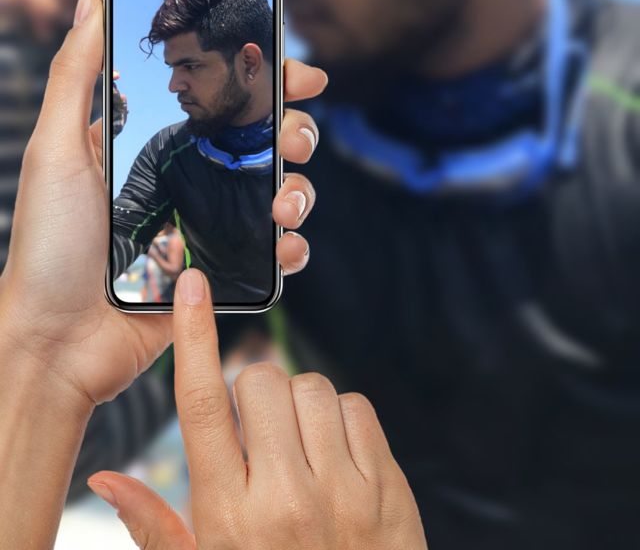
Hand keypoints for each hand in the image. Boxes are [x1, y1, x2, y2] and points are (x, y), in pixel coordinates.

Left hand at [0, 0, 325, 408]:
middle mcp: (190, 175)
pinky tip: (283, 245)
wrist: (55, 342)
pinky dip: (292, 245)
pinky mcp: (223, 270)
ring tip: (284, 202)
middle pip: (264, 137)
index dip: (265, 75)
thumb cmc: (47, 244)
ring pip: (281, 189)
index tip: (297, 69)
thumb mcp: (54, 147)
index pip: (223, 93)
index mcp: (156, 139)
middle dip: (294, 129)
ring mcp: (210, 222)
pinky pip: (275, 251)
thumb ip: (75, 72)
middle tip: (291, 138)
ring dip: (300, 187)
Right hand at [88, 269, 428, 549]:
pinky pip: (356, 406)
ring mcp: (343, 491)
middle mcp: (286, 498)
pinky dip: (340, 417)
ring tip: (295, 447)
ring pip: (311, 386)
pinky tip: (332, 455)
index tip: (192, 286)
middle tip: (257, 434)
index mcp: (229, 516)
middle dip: (252, 392)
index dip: (194, 336)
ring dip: (297, 402)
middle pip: (259, 382)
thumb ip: (154, 525)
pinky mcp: (387, 486)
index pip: (201, 406)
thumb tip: (104, 477)